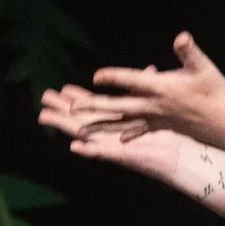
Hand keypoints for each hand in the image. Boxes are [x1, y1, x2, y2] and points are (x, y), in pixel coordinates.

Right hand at [40, 81, 191, 183]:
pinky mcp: (121, 157)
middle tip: (44, 98)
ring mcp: (112, 145)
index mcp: (119, 118)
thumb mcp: (157, 105)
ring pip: (83, 134)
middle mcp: (111, 132)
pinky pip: (101, 154)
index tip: (63, 88)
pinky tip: (73, 146)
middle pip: (81, 118)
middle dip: (62, 108)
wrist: (180, 154)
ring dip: (65, 127)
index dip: (79, 97)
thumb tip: (151, 68)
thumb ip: (150, 89)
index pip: (95, 105)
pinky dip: (87, 151)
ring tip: (45, 117)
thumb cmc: (169, 132)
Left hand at [83, 32, 224, 145]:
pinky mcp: (161, 126)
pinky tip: (114, 137)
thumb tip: (181, 37)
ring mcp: (156, 119)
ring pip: (123, 123)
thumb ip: (189, 52)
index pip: (133, 81)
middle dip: (95, 106)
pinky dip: (125, 133)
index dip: (114, 77)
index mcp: (162, 89)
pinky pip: (138, 131)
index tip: (97, 76)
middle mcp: (154, 106)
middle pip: (119, 106)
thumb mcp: (204, 68)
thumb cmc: (216, 91)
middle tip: (72, 107)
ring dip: (100, 125)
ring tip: (78, 129)